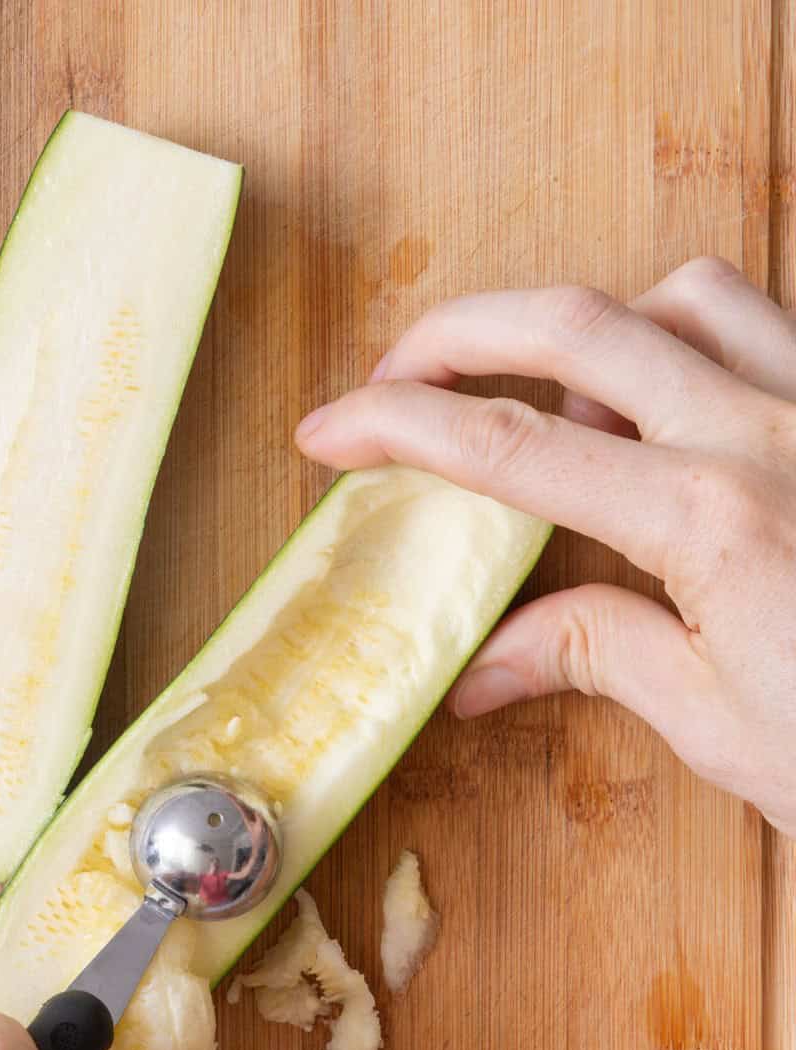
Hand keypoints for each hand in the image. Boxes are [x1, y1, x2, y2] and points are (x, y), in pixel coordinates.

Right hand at [295, 257, 795, 836]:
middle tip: (398, 372)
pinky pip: (765, 319)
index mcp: (711, 525)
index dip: (395, 428)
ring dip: (585, 326)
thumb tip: (480, 668)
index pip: (506, 449)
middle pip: (573, 323)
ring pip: (681, 294)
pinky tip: (666, 404)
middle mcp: (768, 436)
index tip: (328, 433)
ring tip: (551, 399)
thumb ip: (592, 658)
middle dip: (457, 331)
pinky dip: (686, 334)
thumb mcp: (722, 724)